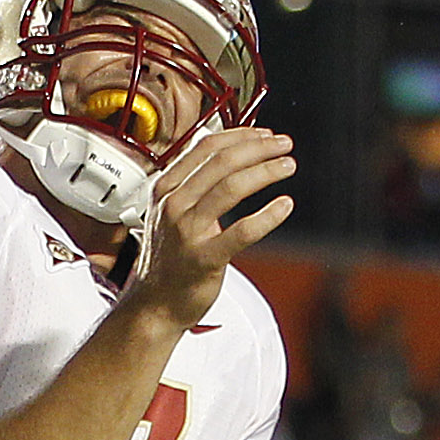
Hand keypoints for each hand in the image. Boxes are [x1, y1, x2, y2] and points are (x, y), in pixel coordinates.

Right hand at [128, 127, 295, 326]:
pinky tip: (284, 206)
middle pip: (222, 162)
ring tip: (286, 166)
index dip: (240, 135)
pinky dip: (267, 215)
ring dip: (265, 171)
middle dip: (258, 148)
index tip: (264, 134)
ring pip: (231, 188)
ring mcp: (188, 232)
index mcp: (166, 189)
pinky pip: (242, 231)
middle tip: (283, 146)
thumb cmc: (168, 260)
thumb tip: (226, 153)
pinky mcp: (204, 259)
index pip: (205, 148)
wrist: (153, 305)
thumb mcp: (170, 212)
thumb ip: (193, 184)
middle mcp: (174, 205)